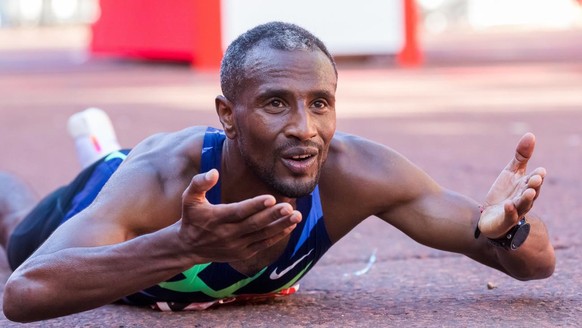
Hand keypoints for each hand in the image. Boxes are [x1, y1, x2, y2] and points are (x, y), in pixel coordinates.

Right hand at [178, 169, 300, 261]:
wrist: (188, 247)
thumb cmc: (192, 217)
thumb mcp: (189, 198)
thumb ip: (199, 183)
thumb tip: (214, 172)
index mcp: (216, 218)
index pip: (238, 212)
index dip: (255, 206)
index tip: (271, 198)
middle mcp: (227, 234)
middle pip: (254, 224)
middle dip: (273, 216)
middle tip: (289, 207)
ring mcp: (236, 246)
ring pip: (262, 235)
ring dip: (280, 226)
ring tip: (297, 216)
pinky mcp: (243, 253)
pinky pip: (263, 245)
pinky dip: (277, 236)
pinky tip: (290, 226)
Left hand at [478, 133, 545, 237]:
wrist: (490, 215)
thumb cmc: (504, 192)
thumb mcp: (511, 172)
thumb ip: (521, 156)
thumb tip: (531, 134)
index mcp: (526, 186)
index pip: (534, 180)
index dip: (537, 176)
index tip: (540, 170)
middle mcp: (524, 199)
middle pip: (531, 192)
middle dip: (534, 185)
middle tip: (536, 178)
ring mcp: (516, 210)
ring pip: (523, 205)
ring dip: (526, 198)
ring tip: (528, 191)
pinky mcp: (505, 220)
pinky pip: (509, 216)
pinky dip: (510, 210)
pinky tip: (508, 204)